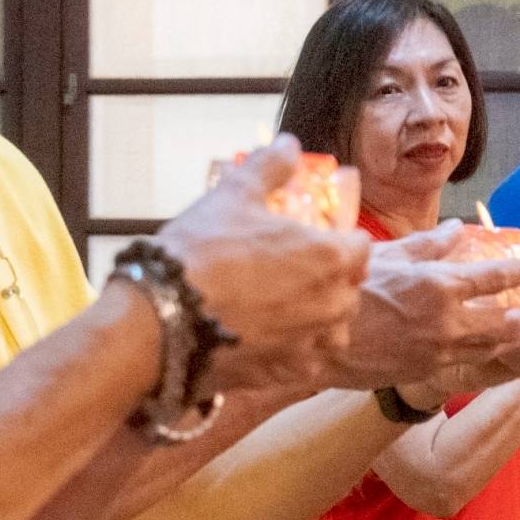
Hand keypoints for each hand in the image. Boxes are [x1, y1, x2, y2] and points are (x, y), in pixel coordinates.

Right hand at [154, 138, 369, 390]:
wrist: (160, 322)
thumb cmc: (199, 253)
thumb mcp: (231, 196)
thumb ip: (268, 168)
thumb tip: (288, 143)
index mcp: (330, 257)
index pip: (360, 247)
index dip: (336, 240)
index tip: (309, 240)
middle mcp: (333, 303)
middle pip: (348, 289)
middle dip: (327, 280)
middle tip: (288, 273)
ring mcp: (312, 344)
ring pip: (331, 329)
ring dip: (314, 319)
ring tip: (278, 310)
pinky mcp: (287, 376)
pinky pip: (304, 361)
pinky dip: (290, 350)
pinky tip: (261, 339)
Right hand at [326, 222, 519, 391]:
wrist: (317, 341)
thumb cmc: (344, 291)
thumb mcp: (382, 255)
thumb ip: (425, 243)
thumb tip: (454, 228)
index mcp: (437, 284)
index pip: (493, 276)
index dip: (516, 271)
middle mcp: (446, 320)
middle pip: (506, 321)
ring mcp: (437, 350)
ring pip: (491, 347)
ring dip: (510, 337)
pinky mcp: (424, 370)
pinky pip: (465, 362)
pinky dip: (481, 353)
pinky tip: (483, 347)